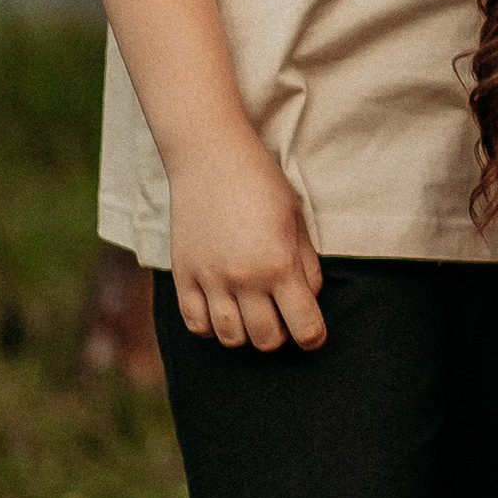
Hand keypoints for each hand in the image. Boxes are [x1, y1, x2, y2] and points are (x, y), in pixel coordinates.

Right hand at [167, 127, 326, 350]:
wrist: (210, 157)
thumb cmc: (261, 182)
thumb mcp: (296, 219)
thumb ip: (306, 264)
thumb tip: (309, 299)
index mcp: (278, 264)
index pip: (303, 326)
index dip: (313, 337)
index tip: (313, 334)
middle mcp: (243, 279)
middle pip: (266, 340)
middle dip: (281, 336)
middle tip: (283, 318)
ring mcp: (209, 280)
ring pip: (230, 338)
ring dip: (247, 334)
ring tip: (253, 313)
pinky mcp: (183, 276)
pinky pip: (196, 324)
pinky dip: (212, 328)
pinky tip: (223, 310)